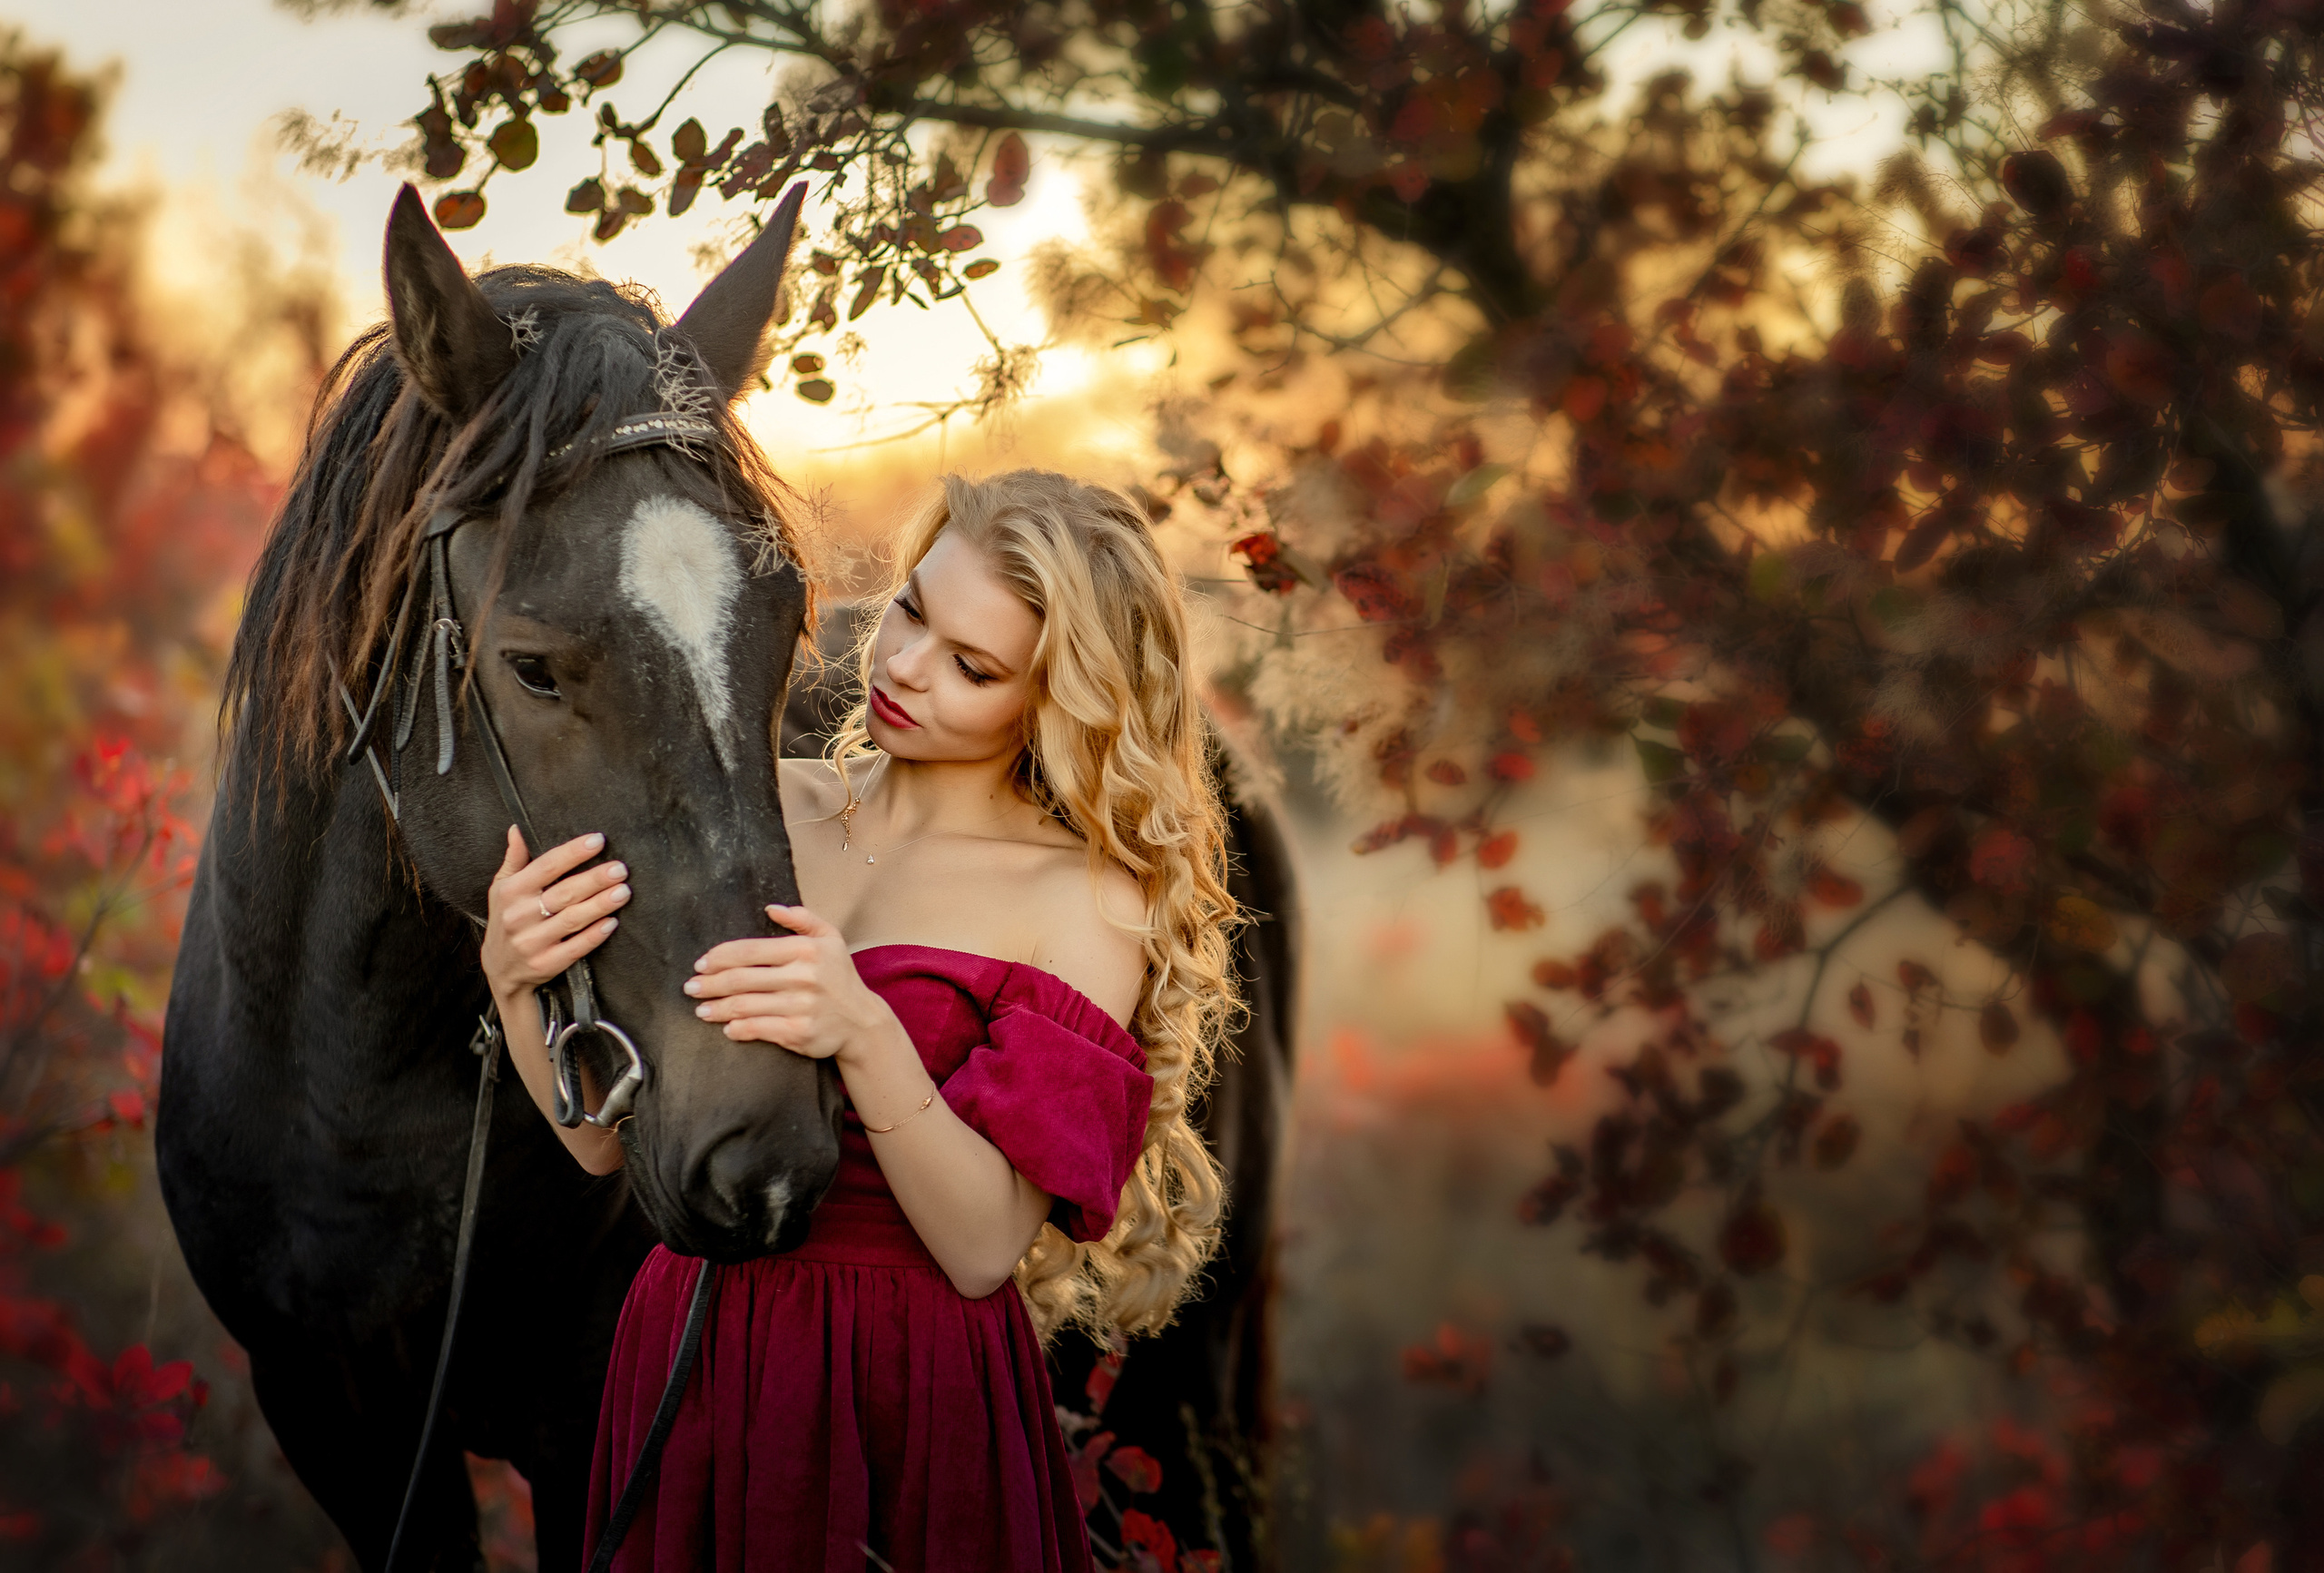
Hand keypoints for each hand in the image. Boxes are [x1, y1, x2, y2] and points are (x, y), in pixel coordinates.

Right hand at [480, 827, 628, 998]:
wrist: (499, 970)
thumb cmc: (505, 920)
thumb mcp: (501, 889)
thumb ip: (514, 859)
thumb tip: (517, 829)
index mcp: (512, 892)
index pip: (546, 866)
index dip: (573, 852)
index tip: (598, 840)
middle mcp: (520, 916)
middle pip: (564, 893)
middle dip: (595, 879)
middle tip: (620, 869)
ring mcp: (532, 942)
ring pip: (572, 920)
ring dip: (600, 905)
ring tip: (623, 891)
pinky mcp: (545, 964)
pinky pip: (575, 948)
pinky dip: (594, 935)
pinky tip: (612, 922)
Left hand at [686, 904, 888, 1060]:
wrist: (862, 1022)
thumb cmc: (839, 977)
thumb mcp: (831, 938)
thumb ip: (802, 919)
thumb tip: (770, 909)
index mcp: (805, 950)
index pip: (749, 950)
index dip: (719, 957)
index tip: (701, 964)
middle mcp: (802, 977)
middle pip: (741, 979)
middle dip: (709, 984)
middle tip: (691, 988)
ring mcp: (800, 1006)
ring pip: (744, 1005)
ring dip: (717, 1008)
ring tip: (701, 1009)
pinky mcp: (799, 1032)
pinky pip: (759, 1029)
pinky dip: (738, 1028)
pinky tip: (728, 1028)